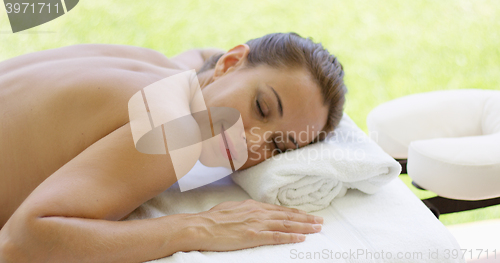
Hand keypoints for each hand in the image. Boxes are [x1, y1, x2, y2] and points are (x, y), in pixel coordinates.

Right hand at [183, 199, 322, 251]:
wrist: (201, 226)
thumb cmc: (212, 219)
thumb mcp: (231, 209)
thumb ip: (245, 210)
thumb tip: (250, 211)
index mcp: (253, 206)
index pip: (279, 210)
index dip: (295, 213)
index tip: (306, 215)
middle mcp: (258, 212)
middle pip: (287, 216)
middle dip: (305, 219)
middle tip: (320, 221)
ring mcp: (257, 224)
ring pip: (286, 225)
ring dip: (304, 227)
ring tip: (317, 228)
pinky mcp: (253, 236)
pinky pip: (276, 237)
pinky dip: (291, 237)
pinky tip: (301, 238)